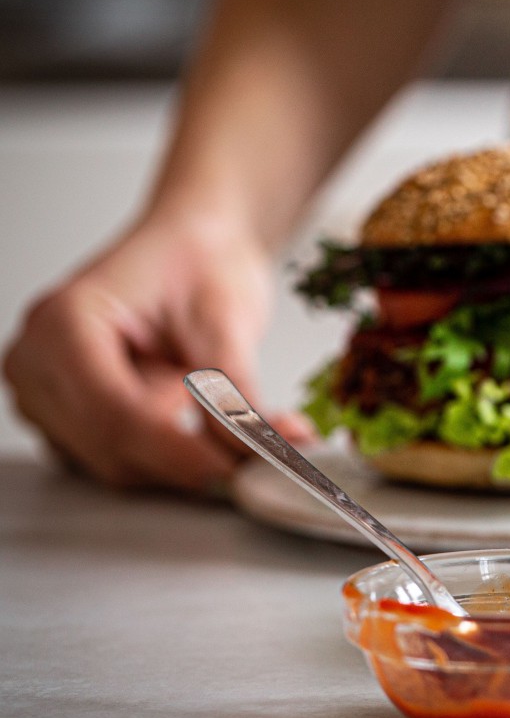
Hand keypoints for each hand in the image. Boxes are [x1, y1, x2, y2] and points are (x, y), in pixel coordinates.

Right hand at [3, 215, 310, 491]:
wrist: (193, 248)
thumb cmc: (198, 262)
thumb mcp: (226, 320)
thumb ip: (235, 394)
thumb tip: (260, 452)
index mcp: (64, 323)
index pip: (114, 415)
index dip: (180, 452)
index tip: (238, 470)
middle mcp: (39, 364)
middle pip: (111, 449)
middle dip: (191, 458)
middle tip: (262, 449)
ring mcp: (48, 397)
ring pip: (119, 464)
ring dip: (186, 455)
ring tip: (228, 408)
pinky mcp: (72, 421)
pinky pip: (123, 460)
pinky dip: (177, 454)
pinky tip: (207, 419)